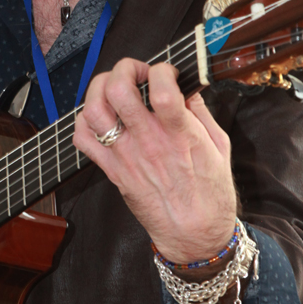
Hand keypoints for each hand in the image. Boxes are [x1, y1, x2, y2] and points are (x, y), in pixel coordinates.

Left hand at [74, 60, 236, 263]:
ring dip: (100, 88)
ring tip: (114, 87)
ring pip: (94, 110)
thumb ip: (200, 112)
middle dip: (125, 69)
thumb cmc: (209, 193)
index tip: (167, 73)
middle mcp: (148, 143)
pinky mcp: (112, 171)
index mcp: (180, 135)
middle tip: (136, 72)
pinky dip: (84, 120)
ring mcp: (125, 157)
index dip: (162, 70)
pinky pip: (82, 139)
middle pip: (119, 91)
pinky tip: (100, 116)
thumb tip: (186, 87)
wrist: (192, 235)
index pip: (162, 90)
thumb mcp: (219, 145)